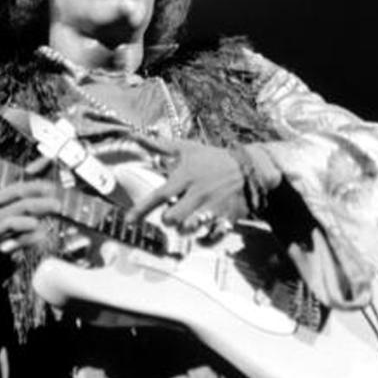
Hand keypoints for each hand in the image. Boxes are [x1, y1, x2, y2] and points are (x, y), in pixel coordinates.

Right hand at [0, 157, 59, 269]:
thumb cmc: (6, 230)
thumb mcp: (15, 204)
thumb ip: (29, 182)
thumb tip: (47, 159)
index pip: (16, 187)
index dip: (36, 185)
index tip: (53, 187)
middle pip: (17, 202)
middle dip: (40, 201)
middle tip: (58, 203)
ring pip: (13, 219)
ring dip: (35, 216)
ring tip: (52, 214)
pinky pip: (13, 240)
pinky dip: (28, 237)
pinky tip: (41, 233)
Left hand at [125, 139, 247, 231]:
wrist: (249, 168)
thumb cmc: (211, 159)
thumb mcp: (186, 149)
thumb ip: (158, 145)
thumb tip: (134, 136)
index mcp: (186, 176)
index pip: (160, 195)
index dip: (142, 209)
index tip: (129, 220)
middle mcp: (199, 193)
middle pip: (173, 217)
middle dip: (167, 220)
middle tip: (171, 214)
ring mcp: (214, 207)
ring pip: (190, 229)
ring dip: (183, 230)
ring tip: (186, 222)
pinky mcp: (227, 219)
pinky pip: (211, 238)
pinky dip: (202, 241)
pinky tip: (199, 236)